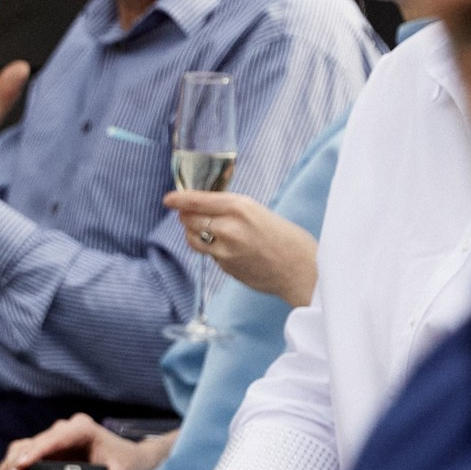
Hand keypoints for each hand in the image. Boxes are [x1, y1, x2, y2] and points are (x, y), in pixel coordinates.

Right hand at [0, 412, 163, 469]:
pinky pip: (25, 454)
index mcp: (82, 429)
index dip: (37, 450)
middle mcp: (64, 429)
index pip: (56, 437)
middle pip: (35, 441)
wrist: (125, 457)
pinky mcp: (46, 450)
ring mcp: (53, 439)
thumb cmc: (123, 461)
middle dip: (20, 459)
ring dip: (13, 462)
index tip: (23, 464)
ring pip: (25, 446)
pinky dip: (16, 465)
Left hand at [164, 190, 318, 307]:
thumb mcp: (258, 212)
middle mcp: (228, 227)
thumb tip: (204, 207)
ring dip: (194, 234)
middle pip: (189, 219)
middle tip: (191, 215)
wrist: (302, 270)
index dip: (179, 199)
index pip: (197, 200)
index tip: (168, 199)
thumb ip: (232, 210)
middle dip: (187, 216)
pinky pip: (209, 254)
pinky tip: (231, 250)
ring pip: (193, 239)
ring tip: (210, 232)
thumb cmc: (286, 238)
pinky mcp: (225, 267)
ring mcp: (224, 250)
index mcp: (239, 206)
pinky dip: (212, 250)